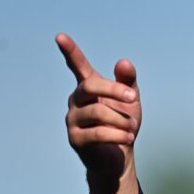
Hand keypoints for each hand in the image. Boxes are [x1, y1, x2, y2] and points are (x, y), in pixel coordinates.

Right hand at [56, 33, 140, 193]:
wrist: (119, 157)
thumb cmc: (123, 123)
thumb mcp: (130, 100)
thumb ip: (127, 80)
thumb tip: (123, 61)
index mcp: (89, 88)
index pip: (77, 66)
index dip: (70, 51)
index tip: (60, 36)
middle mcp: (76, 101)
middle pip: (90, 86)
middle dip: (114, 90)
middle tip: (133, 97)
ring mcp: (72, 120)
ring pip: (98, 112)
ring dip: (121, 119)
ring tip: (132, 128)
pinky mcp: (75, 139)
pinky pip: (98, 133)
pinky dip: (117, 134)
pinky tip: (128, 138)